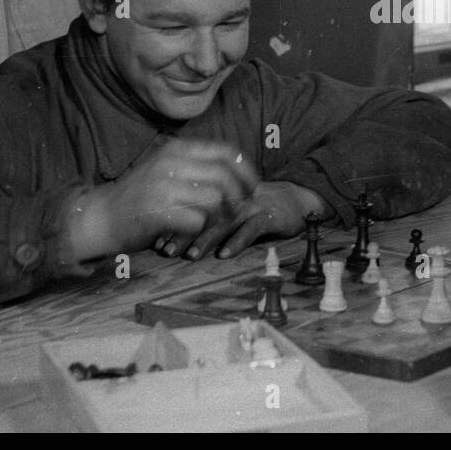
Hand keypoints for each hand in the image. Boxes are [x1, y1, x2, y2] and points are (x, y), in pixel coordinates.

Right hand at [68, 140, 258, 259]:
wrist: (101, 217)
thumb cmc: (140, 195)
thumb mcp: (166, 167)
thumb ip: (196, 164)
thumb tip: (238, 168)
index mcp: (177, 149)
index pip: (226, 152)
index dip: (246, 170)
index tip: (253, 186)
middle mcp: (171, 163)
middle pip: (225, 177)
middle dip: (239, 196)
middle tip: (239, 210)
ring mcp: (163, 187)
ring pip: (214, 199)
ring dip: (221, 215)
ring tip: (216, 223)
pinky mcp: (158, 212)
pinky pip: (197, 221)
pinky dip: (201, 229)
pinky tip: (194, 232)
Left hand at [177, 181, 324, 260]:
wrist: (295, 200)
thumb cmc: (258, 209)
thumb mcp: (232, 210)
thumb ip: (209, 218)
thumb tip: (173, 234)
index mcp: (220, 194)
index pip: (190, 205)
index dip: (172, 223)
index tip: (155, 242)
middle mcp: (232, 198)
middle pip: (202, 213)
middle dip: (182, 233)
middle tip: (165, 250)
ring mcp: (250, 207)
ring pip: (224, 222)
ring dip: (206, 239)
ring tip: (191, 255)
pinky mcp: (268, 216)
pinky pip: (251, 229)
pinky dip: (238, 242)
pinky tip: (225, 254)